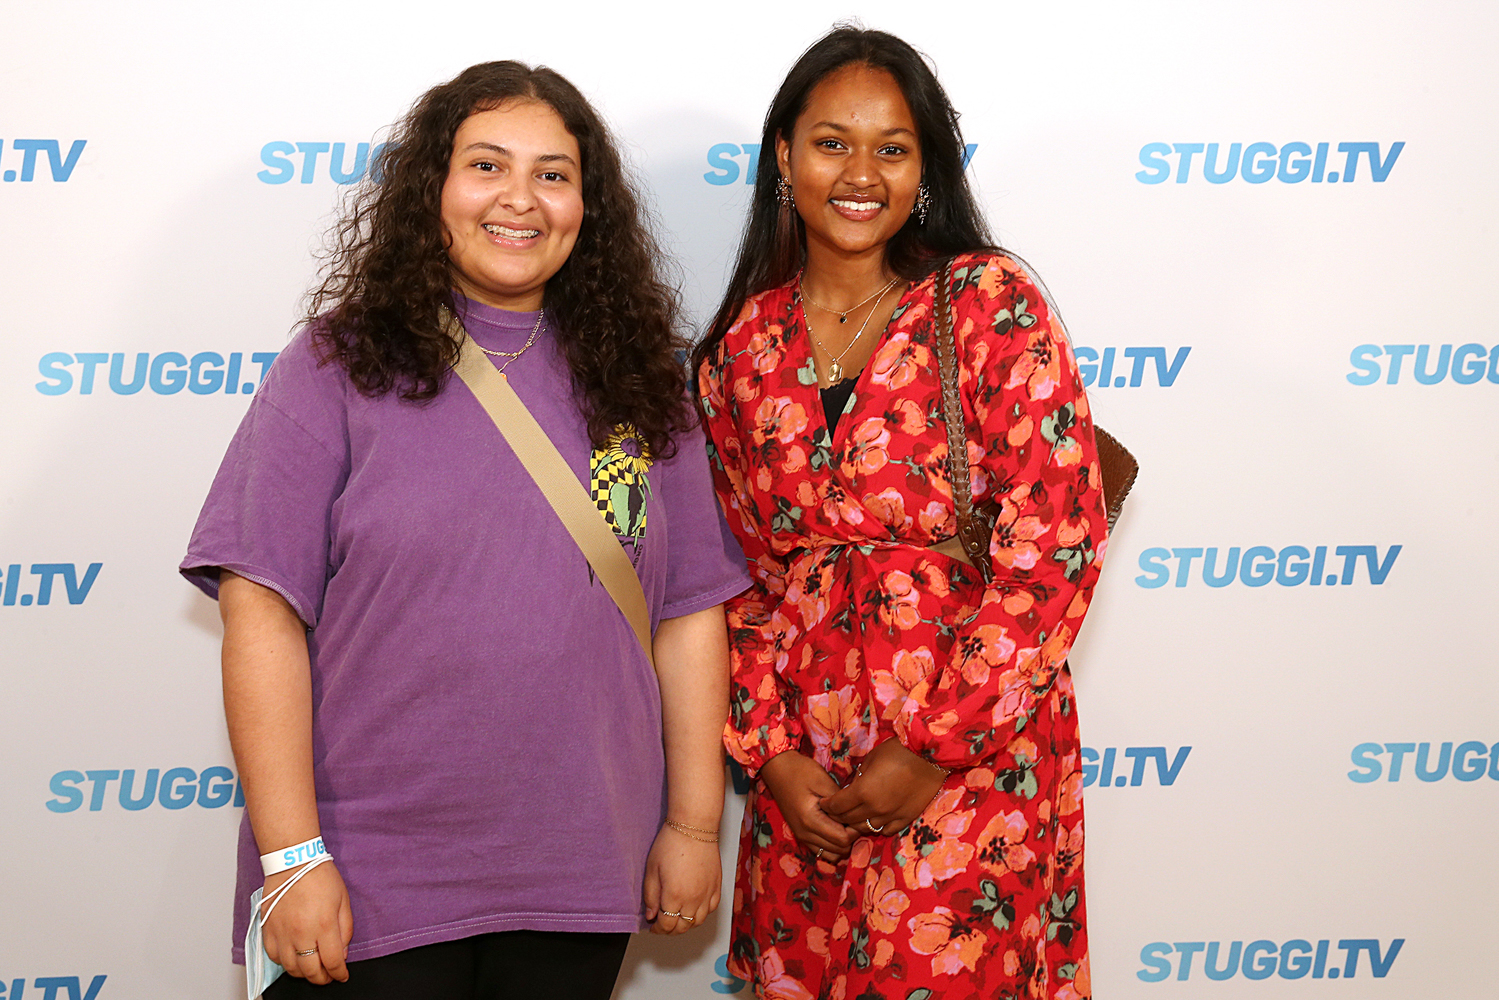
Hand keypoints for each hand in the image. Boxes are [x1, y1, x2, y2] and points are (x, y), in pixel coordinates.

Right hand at [259, 861, 353, 983]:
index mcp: (323, 925)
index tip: (342, 975)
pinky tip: (294, 958)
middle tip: (328, 976)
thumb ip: (345, 930)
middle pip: (310, 971)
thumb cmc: (319, 876)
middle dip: (322, 978)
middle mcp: (300, 933)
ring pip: (291, 968)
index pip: (332, 962)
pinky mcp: (267, 930)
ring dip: (303, 973)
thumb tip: (342, 953)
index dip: (339, 973)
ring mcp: (281, 934)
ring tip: (312, 968)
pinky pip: (274, 957)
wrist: (293, 861)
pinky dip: (285, 963)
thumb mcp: (343, 900)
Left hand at [643, 824, 720, 933]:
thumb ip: (650, 896)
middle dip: (670, 929)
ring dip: (686, 924)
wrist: (694, 827)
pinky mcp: (717, 886)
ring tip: (677, 918)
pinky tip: (694, 908)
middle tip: (663, 924)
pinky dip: (702, 913)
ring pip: (698, 921)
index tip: (653, 926)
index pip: (666, 925)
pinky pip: (711, 909)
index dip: (658, 929)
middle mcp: (693, 899)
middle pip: (683, 927)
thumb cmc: (672, 843)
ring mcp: (707, 893)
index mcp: (674, 896)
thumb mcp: (652, 870)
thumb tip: (651, 914)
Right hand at [759, 751, 857, 860]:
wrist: (777, 769)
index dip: (855, 829)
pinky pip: (821, 850)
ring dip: (842, 842)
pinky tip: (834, 826)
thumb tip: (855, 814)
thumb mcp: (823, 781)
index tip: (856, 813)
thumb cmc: (800, 771)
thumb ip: (840, 801)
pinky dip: (832, 843)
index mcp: (810, 821)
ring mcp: (801, 836)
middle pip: (839, 850)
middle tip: (852, 816)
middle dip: (851, 836)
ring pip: (832, 854)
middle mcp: (805, 834)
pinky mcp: (801, 834)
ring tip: (843, 822)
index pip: (842, 839)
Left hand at [821, 739, 947, 837]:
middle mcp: (874, 808)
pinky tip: (875, 819)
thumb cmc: (897, 751)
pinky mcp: (906, 818)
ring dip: (857, 823)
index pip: (837, 806)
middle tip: (835, 811)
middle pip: (848, 820)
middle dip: (838, 816)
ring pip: (866, 829)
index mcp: (862, 792)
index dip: (827, 806)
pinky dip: (878, 826)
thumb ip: (858, 777)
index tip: (824, 803)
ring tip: (854, 816)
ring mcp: (891, 816)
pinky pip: (886, 830)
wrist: (928, 756)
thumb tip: (851, 786)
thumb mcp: (870, 759)